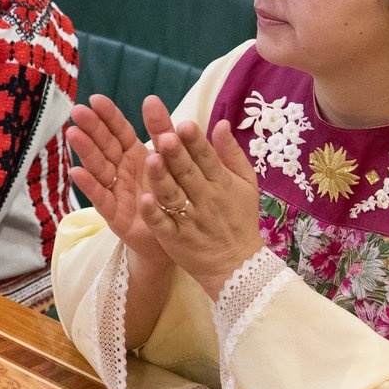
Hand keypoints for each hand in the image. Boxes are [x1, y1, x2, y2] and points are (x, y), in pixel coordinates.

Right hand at [67, 95, 164, 260]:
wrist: (178, 236)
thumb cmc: (172, 194)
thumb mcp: (172, 160)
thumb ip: (163, 132)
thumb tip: (152, 99)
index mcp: (135, 155)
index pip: (120, 131)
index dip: (108, 116)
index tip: (95, 99)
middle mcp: (122, 170)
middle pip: (105, 146)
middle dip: (92, 128)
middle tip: (78, 111)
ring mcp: (116, 191)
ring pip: (99, 168)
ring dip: (86, 151)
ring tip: (73, 134)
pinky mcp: (115, 215)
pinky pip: (102, 198)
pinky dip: (90, 186)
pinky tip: (77, 172)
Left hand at [137, 101, 264, 298]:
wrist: (238, 266)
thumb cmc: (239, 218)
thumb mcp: (245, 184)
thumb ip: (231, 153)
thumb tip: (221, 122)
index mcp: (220, 182)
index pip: (206, 158)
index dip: (195, 141)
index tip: (184, 123)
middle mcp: (204, 199)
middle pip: (187, 173)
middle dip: (176, 154)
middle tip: (164, 136)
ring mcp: (188, 220)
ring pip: (172, 196)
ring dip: (161, 179)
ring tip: (150, 160)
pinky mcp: (175, 240)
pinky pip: (163, 225)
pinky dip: (153, 213)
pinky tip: (143, 200)